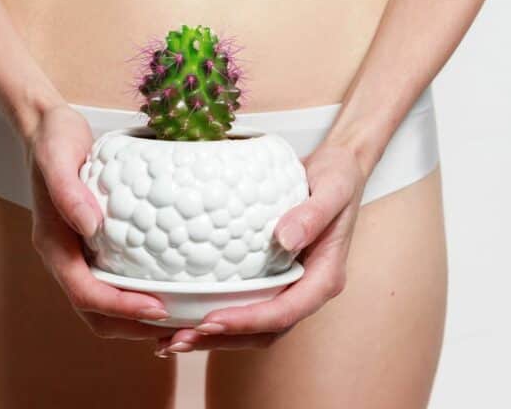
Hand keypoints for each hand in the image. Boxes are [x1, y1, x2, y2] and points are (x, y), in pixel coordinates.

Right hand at [26, 104, 176, 343]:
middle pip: (95, 313)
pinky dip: (137, 295)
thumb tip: (91, 226)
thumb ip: (69, 192)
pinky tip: (168, 287)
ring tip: (178, 319)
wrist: (46, 128)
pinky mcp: (93, 245)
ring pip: (104, 304)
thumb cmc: (53, 140)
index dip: (122, 307)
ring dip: (136, 319)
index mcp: (53, 245)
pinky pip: (114, 281)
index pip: (86, 294)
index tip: (158, 308)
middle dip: (133, 328)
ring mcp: (78, 253)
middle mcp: (65, 256)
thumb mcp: (58, 157)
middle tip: (177, 328)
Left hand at [154, 141, 368, 354]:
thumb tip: (284, 238)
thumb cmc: (338, 177)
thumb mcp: (332, 188)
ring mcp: (290, 285)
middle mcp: (307, 288)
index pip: (285, 311)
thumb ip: (313, 214)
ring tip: (172, 338)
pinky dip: (217, 313)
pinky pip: (246, 303)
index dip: (247, 321)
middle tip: (178, 340)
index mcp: (325, 277)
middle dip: (222, 339)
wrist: (337, 170)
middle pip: (264, 330)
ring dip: (215, 336)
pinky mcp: (273, 276)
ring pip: (253, 326)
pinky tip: (185, 310)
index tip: (210, 321)